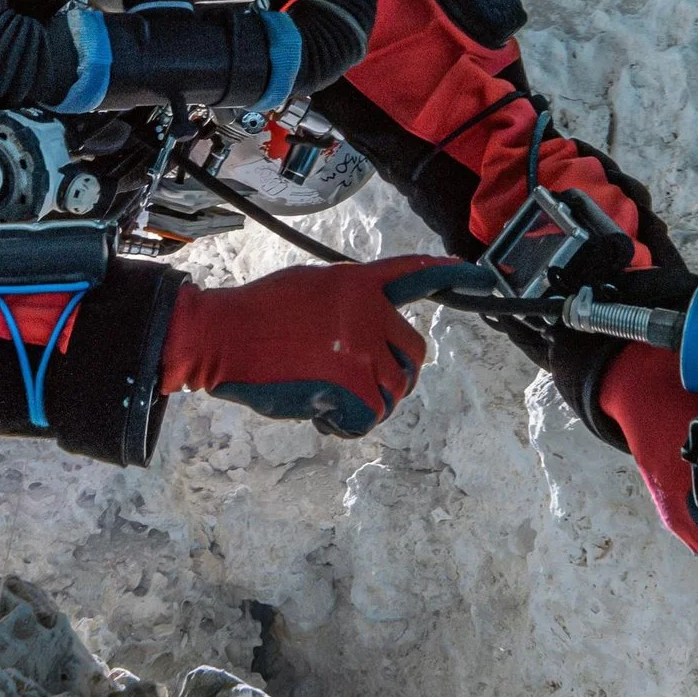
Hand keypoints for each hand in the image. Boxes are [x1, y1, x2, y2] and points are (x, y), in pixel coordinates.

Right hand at [161, 255, 481, 437]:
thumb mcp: (306, 287)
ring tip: (337, 401)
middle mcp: (368, 311)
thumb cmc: (253, 314)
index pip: (410, 273)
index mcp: (356, 283)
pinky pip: (370, 415)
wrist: (222, 334)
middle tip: (372, 386)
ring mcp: (362, 348)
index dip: (445, 273)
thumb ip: (343, 300)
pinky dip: (350, 423)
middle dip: (399, 373)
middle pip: (414, 351)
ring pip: (394, 389)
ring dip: (371, 402)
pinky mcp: (350, 384)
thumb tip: (363, 323)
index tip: (475, 275)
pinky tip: (324, 414)